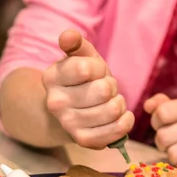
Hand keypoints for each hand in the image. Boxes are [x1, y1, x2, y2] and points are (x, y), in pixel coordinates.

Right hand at [42, 29, 134, 148]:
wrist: (71, 111)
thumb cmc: (81, 79)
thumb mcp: (80, 57)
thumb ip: (75, 43)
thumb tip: (68, 36)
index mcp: (51, 77)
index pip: (87, 68)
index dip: (98, 68)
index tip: (93, 72)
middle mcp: (55, 103)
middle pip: (104, 90)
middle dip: (111, 86)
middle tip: (103, 89)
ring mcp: (68, 124)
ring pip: (112, 109)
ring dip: (119, 103)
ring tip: (110, 102)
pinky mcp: (83, 140)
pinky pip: (116, 131)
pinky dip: (125, 121)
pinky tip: (121, 116)